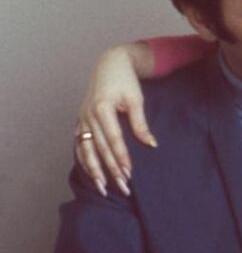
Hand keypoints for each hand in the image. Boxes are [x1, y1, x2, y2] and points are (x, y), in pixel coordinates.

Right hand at [75, 43, 156, 195]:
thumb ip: (140, 123)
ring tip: (103, 189)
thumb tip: (151, 145)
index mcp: (102, 109)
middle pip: (100, 149)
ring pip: (86, 150)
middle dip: (111, 170)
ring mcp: (82, 119)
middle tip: (122, 188)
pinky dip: (84, 160)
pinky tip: (91, 174)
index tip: (129, 173)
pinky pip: (79, 145)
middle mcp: (88, 116)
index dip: (121, 157)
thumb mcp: (136, 99)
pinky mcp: (80, 121)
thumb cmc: (125, 81)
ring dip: (94, 171)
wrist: (110, 64)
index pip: (113, 139)